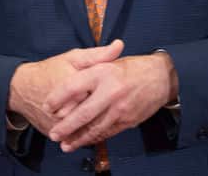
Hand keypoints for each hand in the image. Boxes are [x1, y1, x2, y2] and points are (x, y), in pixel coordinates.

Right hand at [6, 40, 123, 135]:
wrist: (22, 88)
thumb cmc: (50, 70)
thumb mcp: (73, 58)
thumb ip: (97, 55)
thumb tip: (119, 45)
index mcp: (76, 86)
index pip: (103, 96)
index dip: (114, 97)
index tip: (121, 94)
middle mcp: (66, 107)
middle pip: (96, 116)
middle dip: (108, 115)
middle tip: (115, 109)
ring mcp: (59, 123)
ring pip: (85, 130)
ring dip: (98, 129)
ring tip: (105, 121)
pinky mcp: (53, 132)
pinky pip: (73, 137)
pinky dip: (82, 136)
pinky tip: (91, 130)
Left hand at [44, 51, 177, 151]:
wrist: (161, 77)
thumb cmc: (130, 67)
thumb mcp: (107, 61)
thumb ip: (86, 68)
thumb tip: (64, 80)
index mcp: (102, 72)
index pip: (73, 87)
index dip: (57, 98)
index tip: (46, 106)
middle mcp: (110, 91)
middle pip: (83, 113)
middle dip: (66, 127)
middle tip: (53, 134)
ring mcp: (120, 108)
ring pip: (95, 128)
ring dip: (79, 139)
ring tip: (65, 145)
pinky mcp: (128, 120)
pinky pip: (108, 132)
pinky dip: (94, 139)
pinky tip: (85, 142)